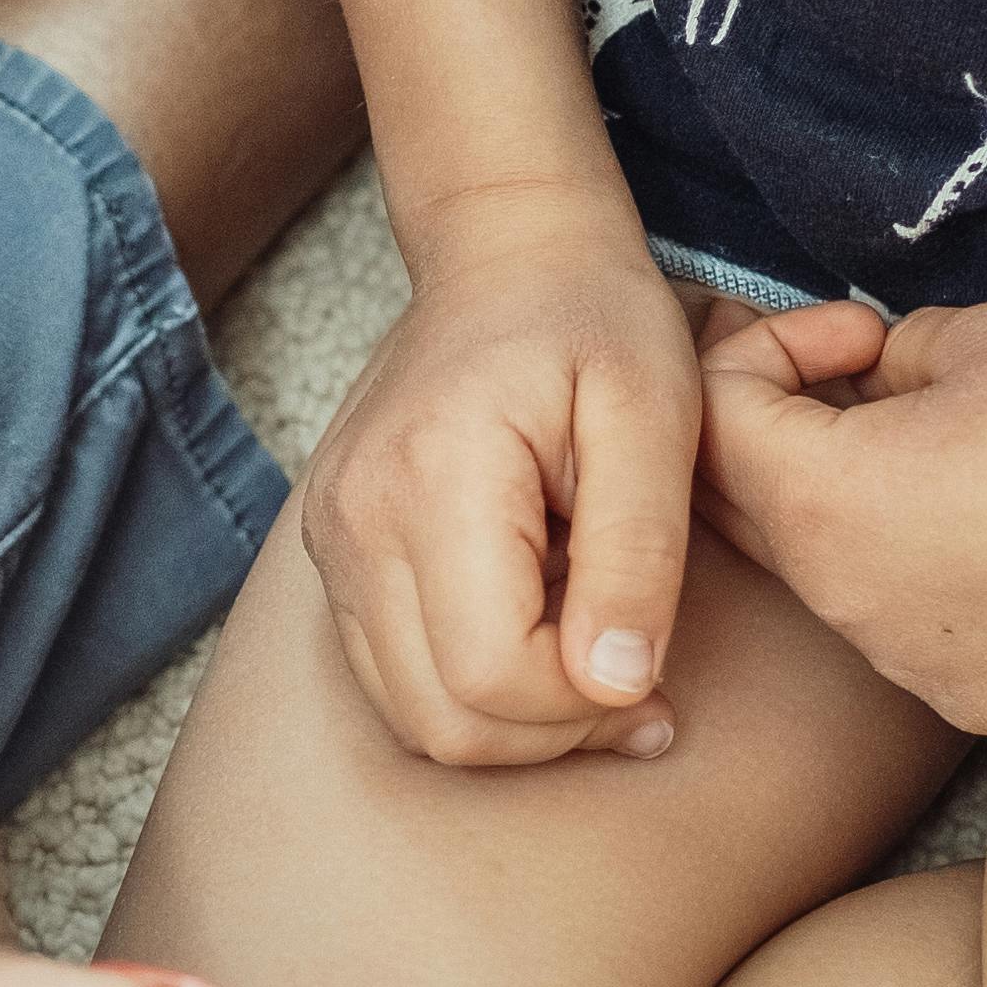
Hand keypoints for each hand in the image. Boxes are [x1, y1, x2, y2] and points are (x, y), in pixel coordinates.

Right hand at [299, 192, 735, 766]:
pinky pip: (392, 677)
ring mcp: (331, 539)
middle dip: (552, 733)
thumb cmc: (594, 322)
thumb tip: (619, 686)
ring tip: (590, 658)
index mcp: (434, 476)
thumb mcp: (655, 417)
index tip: (652, 670)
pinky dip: (469, 689)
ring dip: (512, 723)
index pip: (491, 674)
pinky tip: (537, 633)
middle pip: (441, 719)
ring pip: (410, 717)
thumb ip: (638, 554)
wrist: (506, 253)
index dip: (585, 706)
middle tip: (636, 688)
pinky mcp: (334, 553)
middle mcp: (356, 518)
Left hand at [693, 298, 986, 734]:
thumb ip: (880, 355)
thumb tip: (861, 381)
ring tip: (950, 460)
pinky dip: (919, 575)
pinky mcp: (963, 699)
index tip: (859, 334)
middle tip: (862, 386)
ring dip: (851, 508)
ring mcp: (900, 661)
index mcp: (819, 498)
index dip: (768, 350)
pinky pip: (901, 628)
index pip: (715, 414)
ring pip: (827, 573)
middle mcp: (840, 598)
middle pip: (746, 506)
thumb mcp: (969, 336)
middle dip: (782, 432)